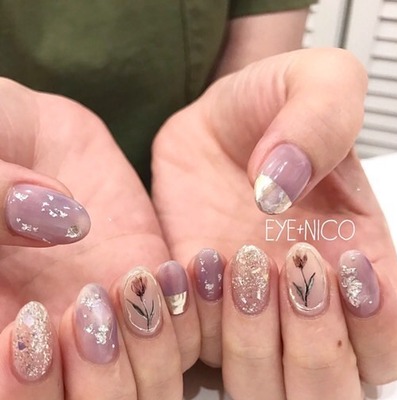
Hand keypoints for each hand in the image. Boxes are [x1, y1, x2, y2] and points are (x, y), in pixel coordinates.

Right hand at [0, 78, 199, 396]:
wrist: (32, 137)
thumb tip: (62, 221)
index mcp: (2, 328)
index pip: (18, 395)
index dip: (26, 387)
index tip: (30, 320)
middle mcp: (56, 340)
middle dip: (98, 378)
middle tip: (88, 302)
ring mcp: (110, 316)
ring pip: (146, 386)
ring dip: (149, 349)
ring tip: (134, 278)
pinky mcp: (152, 287)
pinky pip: (188, 331)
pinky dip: (191, 315)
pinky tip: (178, 269)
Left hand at [152, 48, 396, 392]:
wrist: (212, 125)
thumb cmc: (268, 104)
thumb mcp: (315, 82)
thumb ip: (322, 119)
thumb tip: (282, 183)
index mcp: (356, 258)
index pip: (389, 339)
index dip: (376, 326)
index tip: (336, 264)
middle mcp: (304, 298)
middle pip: (328, 386)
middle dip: (310, 346)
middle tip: (276, 263)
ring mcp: (247, 309)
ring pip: (261, 384)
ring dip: (248, 340)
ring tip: (229, 257)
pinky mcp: (197, 305)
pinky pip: (193, 349)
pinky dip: (187, 324)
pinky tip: (182, 268)